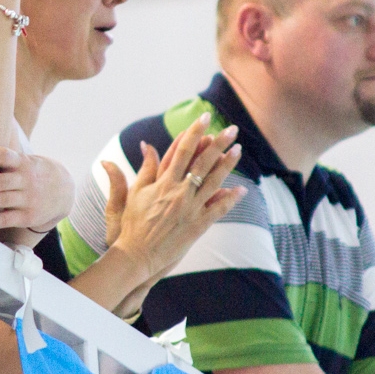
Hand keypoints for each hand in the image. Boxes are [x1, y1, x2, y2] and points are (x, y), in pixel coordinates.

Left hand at [0, 146, 73, 232]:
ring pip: (2, 200)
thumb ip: (3, 158)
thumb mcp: (24, 160)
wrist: (63, 191)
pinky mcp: (29, 216)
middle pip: (0, 181)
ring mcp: (28, 199)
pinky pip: (8, 219)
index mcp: (23, 163)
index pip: (2, 155)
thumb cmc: (32, 172)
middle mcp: (26, 180)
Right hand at [103, 113, 244, 281]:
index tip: (205, 118)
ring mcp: (190, 209)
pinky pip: (218, 209)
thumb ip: (144, 168)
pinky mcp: (197, 226)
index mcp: (163, 182)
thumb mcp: (134, 192)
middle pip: (202, 162)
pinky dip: (230, 199)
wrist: (136, 255)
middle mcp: (178, 192)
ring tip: (238, 150)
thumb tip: (146, 145)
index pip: (182, 151)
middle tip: (232, 129)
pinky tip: (242, 190)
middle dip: (218, 143)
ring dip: (227, 165)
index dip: (194, 133)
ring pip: (214, 182)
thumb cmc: (132, 224)